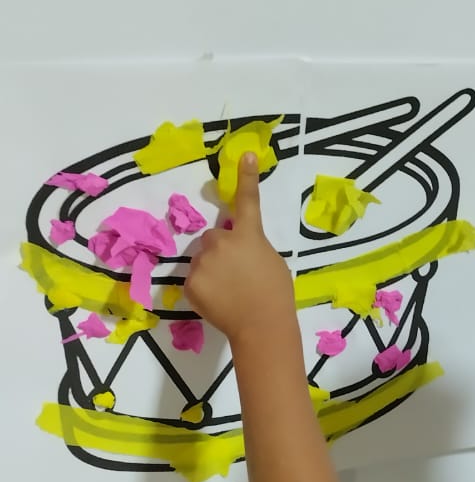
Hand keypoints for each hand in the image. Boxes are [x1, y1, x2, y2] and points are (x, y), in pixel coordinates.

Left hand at [185, 152, 295, 343]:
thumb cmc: (276, 296)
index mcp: (248, 235)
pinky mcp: (190, 282)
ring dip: (212, 269)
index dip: (246, 177)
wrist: (262, 326)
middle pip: (214, 237)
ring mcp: (203, 262)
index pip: (247, 200)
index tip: (245, 155)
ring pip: (203, 258)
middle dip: (222, 250)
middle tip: (238, 275)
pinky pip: (195, 279)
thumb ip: (253, 247)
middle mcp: (222, 241)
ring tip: (230, 292)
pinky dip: (204, 288)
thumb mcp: (272, 262)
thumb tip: (239, 248)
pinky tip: (219, 301)